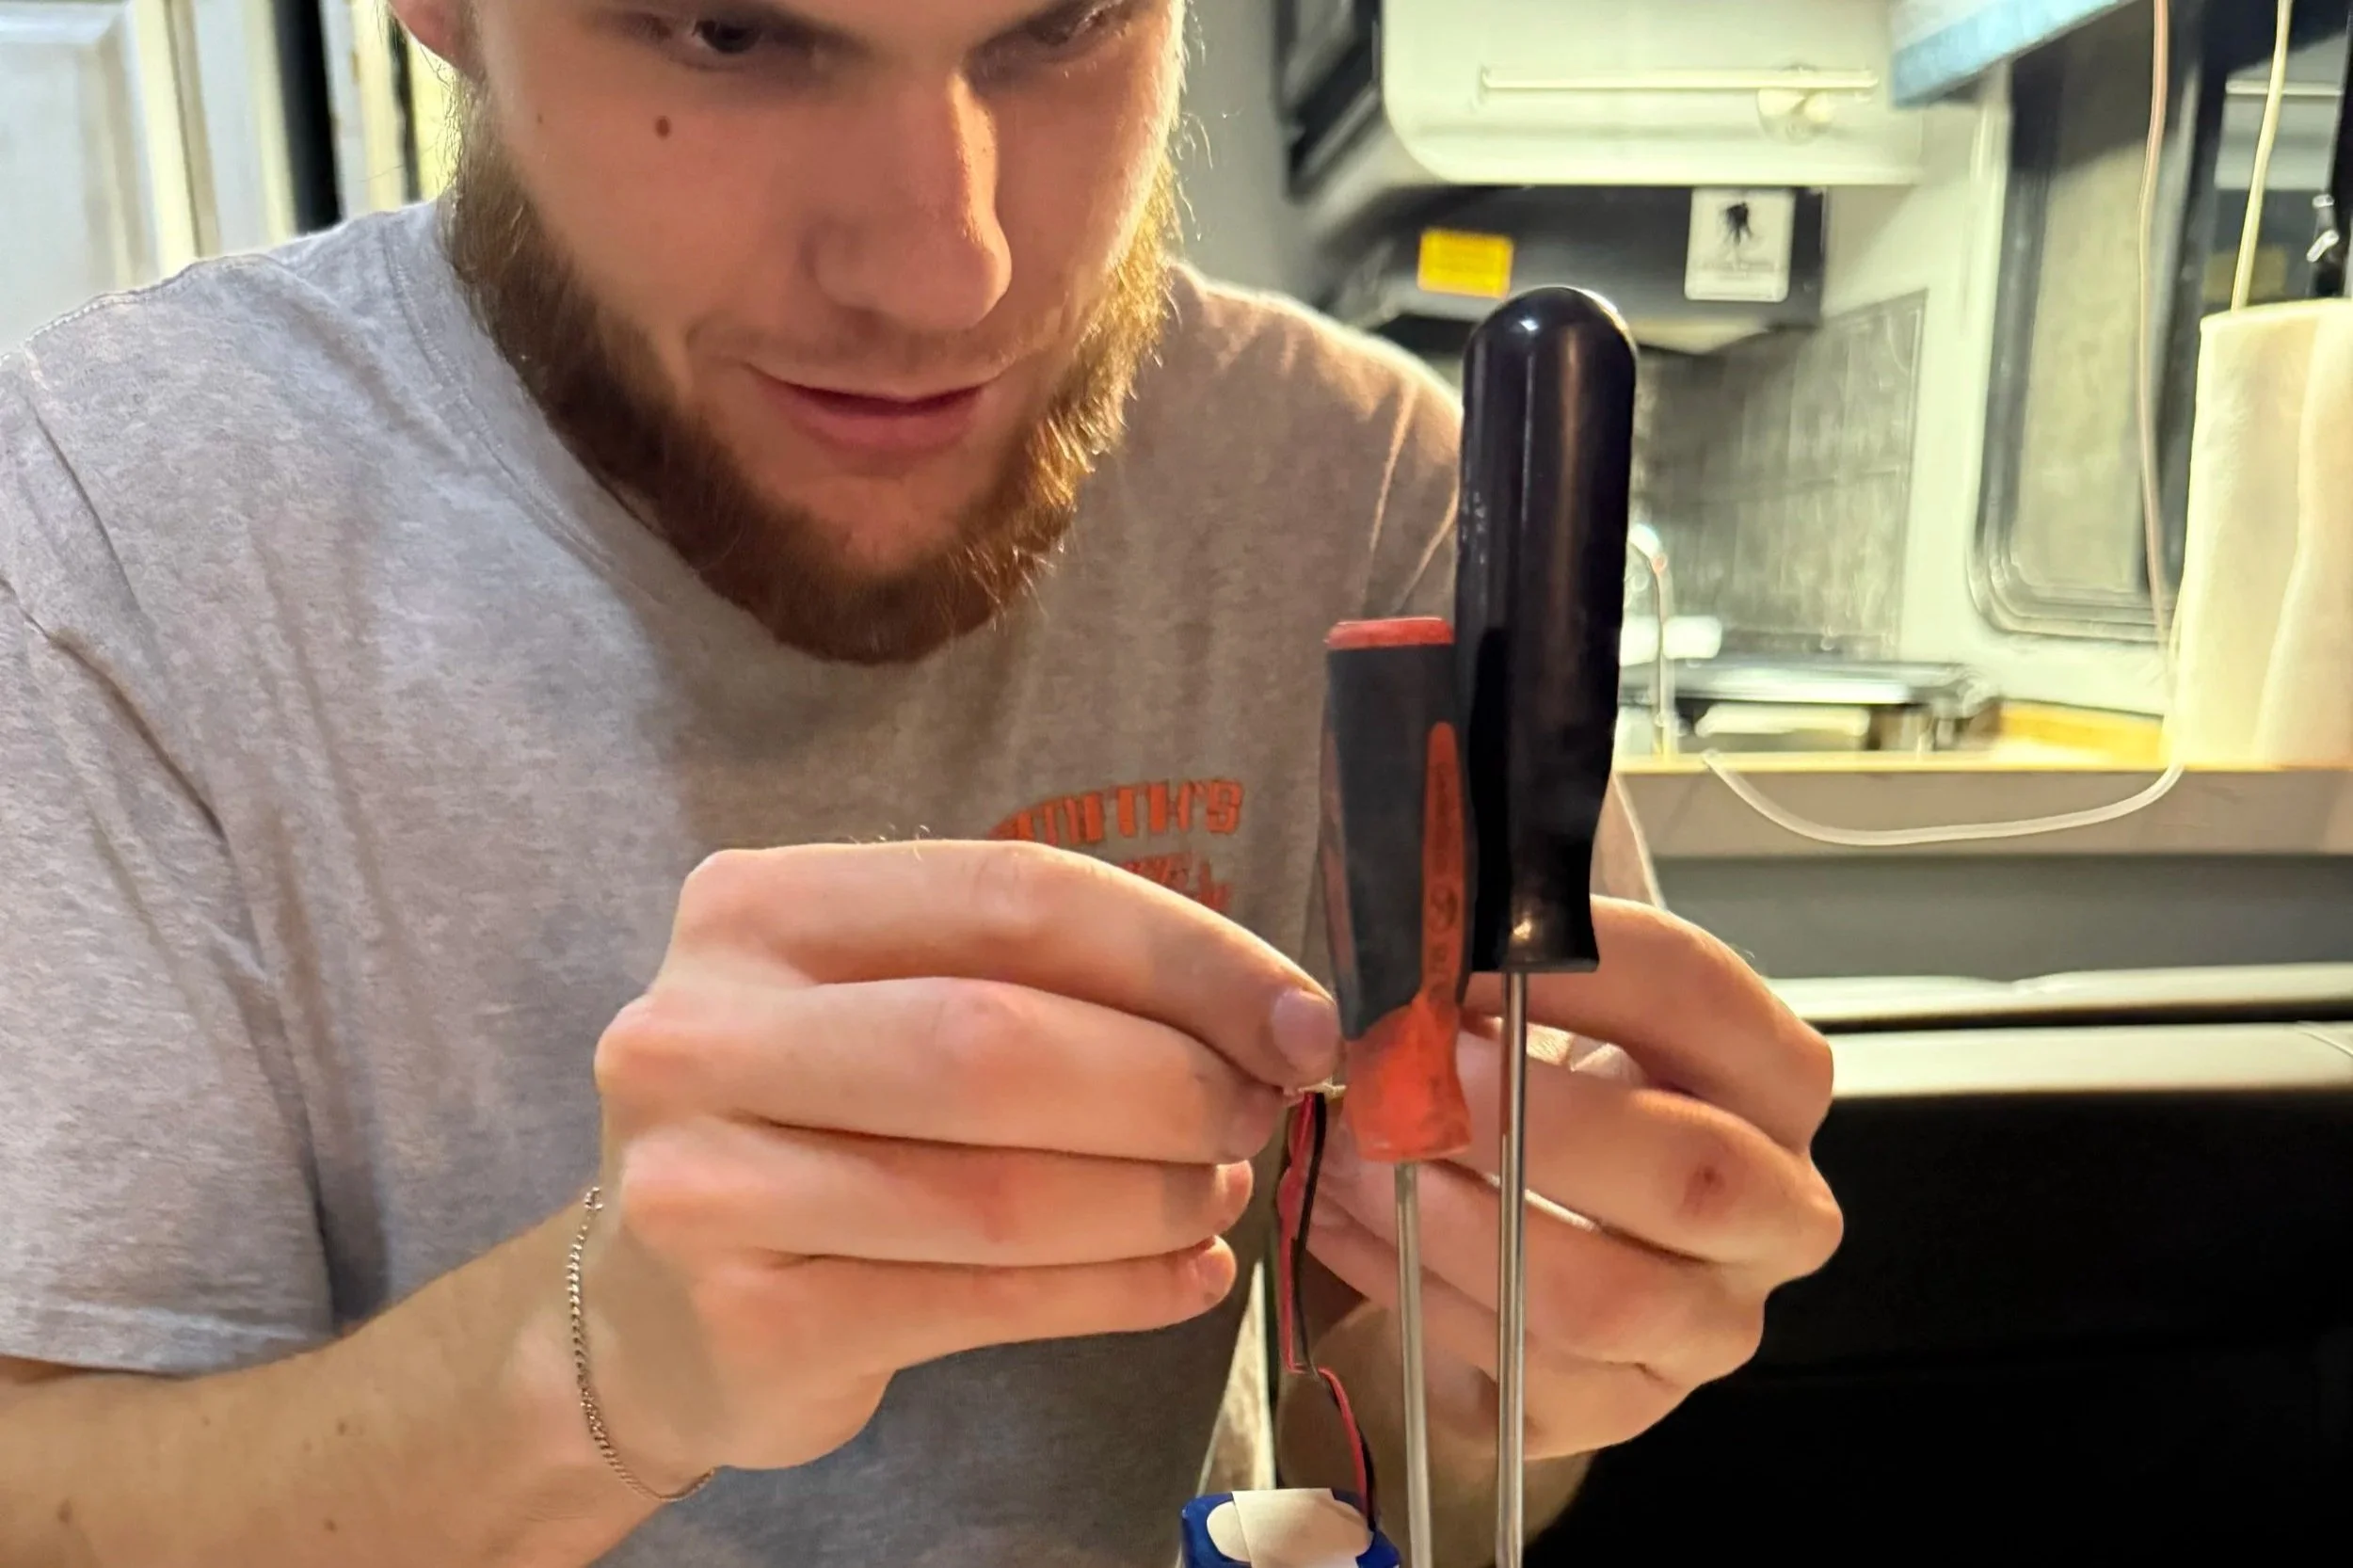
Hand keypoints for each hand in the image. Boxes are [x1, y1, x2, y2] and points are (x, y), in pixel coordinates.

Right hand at [579, 842, 1341, 1485]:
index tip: (1297, 1017)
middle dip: (1173, 1083)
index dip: (1185, 954)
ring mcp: (705, 1185)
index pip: (1013, 895)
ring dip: (1157, 1197)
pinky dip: (1120, 1292)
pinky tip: (1185, 1278)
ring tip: (1217, 1194)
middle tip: (1256, 1115)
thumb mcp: (889, 1002)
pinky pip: (989, 1303)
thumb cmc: (816, 1124)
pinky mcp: (752, 1323)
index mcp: (758, 907)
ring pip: (1001, 1191)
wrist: (657, 1311)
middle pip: (1000, 1040)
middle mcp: (703, 1032)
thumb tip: (1275, 1019)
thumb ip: (1042, 980)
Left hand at [1305, 899, 1842, 1459]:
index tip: (1448, 955)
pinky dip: (1405, 1288)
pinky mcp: (1620, 1408)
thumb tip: (1415, 946)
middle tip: (1402, 1077)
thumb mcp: (1558, 1018)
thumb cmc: (1557, 1098)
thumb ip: (1514, 974)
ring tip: (1349, 1157)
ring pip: (1594, 1296)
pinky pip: (1514, 1368)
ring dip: (1448, 1221)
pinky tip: (1335, 1221)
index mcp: (1775, 1084)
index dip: (1569, 965)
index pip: (1699, 996)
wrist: (1542, 1231)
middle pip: (1688, 1175)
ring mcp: (1707, 1328)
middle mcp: (1777, 1215)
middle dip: (1526, 1121)